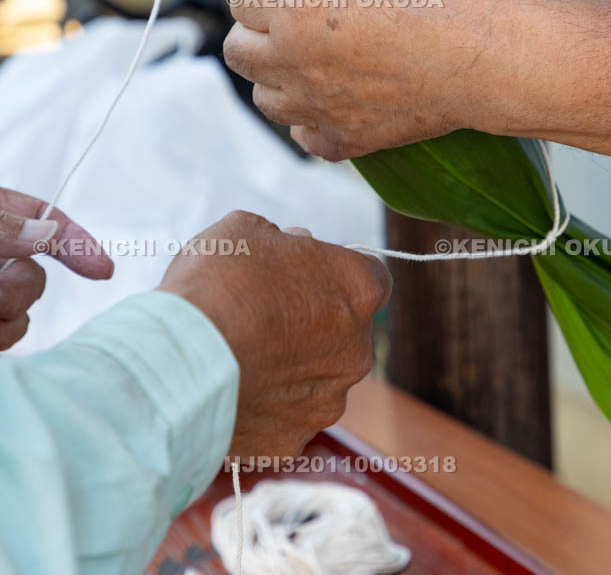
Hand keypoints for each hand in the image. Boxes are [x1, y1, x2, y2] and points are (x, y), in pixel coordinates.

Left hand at [0, 188, 113, 348]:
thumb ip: (5, 227)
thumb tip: (45, 234)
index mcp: (2, 221)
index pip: (50, 226)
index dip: (79, 245)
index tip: (104, 269)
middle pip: (33, 281)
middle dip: (18, 291)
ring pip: (19, 317)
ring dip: (4, 316)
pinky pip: (6, 337)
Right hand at [158, 210, 390, 458]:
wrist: (179, 358)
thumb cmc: (217, 282)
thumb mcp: (248, 229)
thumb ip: (282, 242)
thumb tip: (288, 249)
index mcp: (359, 288)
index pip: (370, 278)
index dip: (334, 275)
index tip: (302, 275)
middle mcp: (357, 350)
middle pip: (344, 334)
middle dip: (312, 324)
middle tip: (261, 315)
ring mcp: (328, 401)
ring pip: (315, 381)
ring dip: (288, 370)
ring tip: (237, 357)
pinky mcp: (292, 442)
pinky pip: (282, 422)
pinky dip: (261, 410)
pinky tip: (229, 392)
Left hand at [223, 0, 524, 160]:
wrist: (499, 56)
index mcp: (294, 4)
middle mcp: (293, 61)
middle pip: (238, 50)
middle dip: (259, 30)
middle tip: (304, 15)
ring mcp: (317, 106)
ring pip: (264, 96)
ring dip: (279, 76)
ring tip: (322, 55)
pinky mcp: (346, 139)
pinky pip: (303, 136)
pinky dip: (313, 120)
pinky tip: (342, 95)